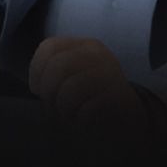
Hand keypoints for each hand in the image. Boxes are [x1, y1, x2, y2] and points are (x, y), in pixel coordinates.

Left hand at [28, 38, 150, 143]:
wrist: (131, 117)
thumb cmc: (93, 97)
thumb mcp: (73, 77)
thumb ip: (54, 73)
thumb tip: (36, 85)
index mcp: (84, 46)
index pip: (49, 47)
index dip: (36, 70)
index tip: (37, 90)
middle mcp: (98, 54)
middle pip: (58, 66)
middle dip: (48, 92)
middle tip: (53, 108)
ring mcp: (110, 74)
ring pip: (70, 88)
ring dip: (63, 109)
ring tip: (69, 116)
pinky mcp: (119, 97)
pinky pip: (87, 108)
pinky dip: (80, 119)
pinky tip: (85, 121)